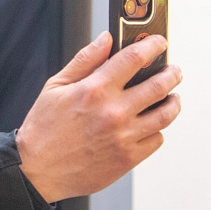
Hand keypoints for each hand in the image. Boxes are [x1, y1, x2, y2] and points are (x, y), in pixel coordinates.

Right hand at [16, 31, 181, 202]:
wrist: (37, 170)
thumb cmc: (43, 128)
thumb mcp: (56, 86)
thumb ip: (84, 60)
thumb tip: (105, 39)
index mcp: (94, 90)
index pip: (134, 58)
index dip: (152, 45)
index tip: (158, 43)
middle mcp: (113, 112)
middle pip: (160, 85)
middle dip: (172, 73)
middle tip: (173, 70)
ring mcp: (123, 137)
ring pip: (165, 114)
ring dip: (173, 102)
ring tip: (172, 97)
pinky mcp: (128, 158)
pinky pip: (156, 139)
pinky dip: (157, 129)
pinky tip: (150, 124)